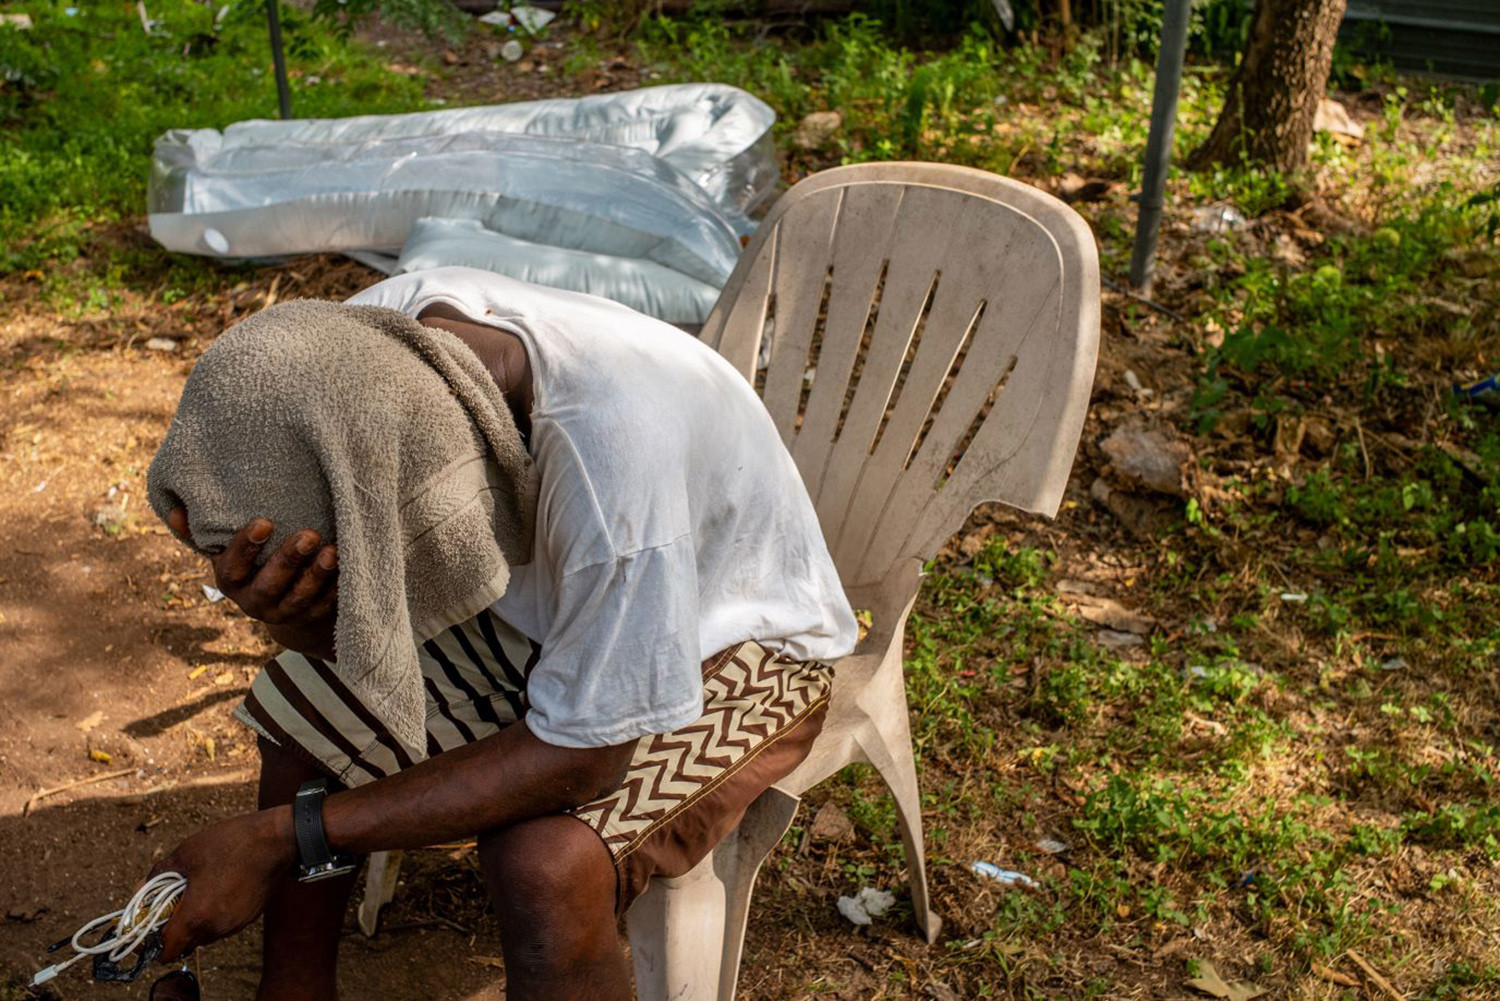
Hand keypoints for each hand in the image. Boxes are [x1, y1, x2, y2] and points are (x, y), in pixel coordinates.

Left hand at [150, 807, 295, 961]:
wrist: (277, 839)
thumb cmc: (231, 843)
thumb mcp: (186, 853)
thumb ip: (158, 874)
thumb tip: (141, 887)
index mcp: (197, 915)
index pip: (168, 950)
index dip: (154, 944)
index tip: (152, 927)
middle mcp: (217, 927)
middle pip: (187, 943)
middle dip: (177, 928)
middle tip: (174, 903)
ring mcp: (236, 923)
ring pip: (207, 934)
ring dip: (198, 921)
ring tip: (199, 892)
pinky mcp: (250, 916)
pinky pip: (225, 924)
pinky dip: (216, 914)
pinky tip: (219, 889)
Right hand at [168, 507, 337, 659]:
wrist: (279, 604)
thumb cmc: (250, 564)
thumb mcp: (225, 551)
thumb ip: (202, 531)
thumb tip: (174, 508)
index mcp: (230, 582)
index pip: (232, 567)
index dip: (245, 547)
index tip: (264, 522)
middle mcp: (255, 601)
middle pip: (271, 583)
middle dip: (290, 559)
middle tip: (309, 534)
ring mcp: (284, 612)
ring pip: (301, 598)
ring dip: (317, 575)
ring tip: (333, 551)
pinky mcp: (311, 616)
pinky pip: (325, 605)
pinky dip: (337, 588)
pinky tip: (348, 567)